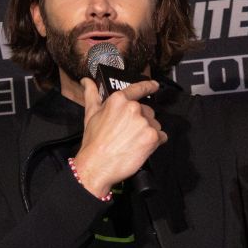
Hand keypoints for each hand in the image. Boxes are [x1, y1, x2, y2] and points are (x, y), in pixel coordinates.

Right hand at [71, 78, 166, 197]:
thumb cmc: (93, 142)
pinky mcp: (152, 137)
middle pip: (148, 111)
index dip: (148, 86)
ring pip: (155, 124)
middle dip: (141, 121)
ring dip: (148, 133)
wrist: (96, 165)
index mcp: (119, 100)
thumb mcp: (90, 115)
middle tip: (127, 134)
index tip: (154, 86)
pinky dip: (154, 143)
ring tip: (132, 143)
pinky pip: (161, 137)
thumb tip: (86, 81)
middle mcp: (133, 108)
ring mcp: (144, 122)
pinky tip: (140, 148)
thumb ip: (91, 95)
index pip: (138, 88)